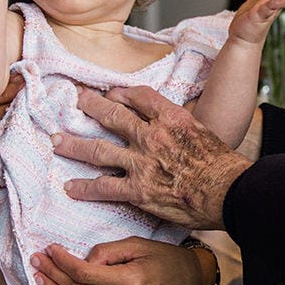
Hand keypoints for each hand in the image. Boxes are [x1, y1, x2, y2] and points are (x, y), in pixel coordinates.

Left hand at [31, 237, 213, 284]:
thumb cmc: (168, 259)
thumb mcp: (140, 244)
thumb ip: (108, 251)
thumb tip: (83, 260)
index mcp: (132, 281)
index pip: (85, 274)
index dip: (63, 262)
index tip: (50, 249)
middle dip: (53, 275)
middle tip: (36, 261)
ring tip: (38, 279)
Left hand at [53, 86, 249, 228]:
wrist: (228, 191)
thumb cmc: (223, 165)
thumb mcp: (204, 131)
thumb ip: (182, 127)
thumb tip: (174, 130)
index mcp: (171, 117)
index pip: (139, 96)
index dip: (122, 93)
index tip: (112, 93)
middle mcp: (151, 135)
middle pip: (112, 115)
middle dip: (90, 106)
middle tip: (75, 99)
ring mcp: (141, 162)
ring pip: (98, 150)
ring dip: (74, 145)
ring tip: (56, 140)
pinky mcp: (137, 189)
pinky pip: (104, 187)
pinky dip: (85, 188)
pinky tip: (70, 188)